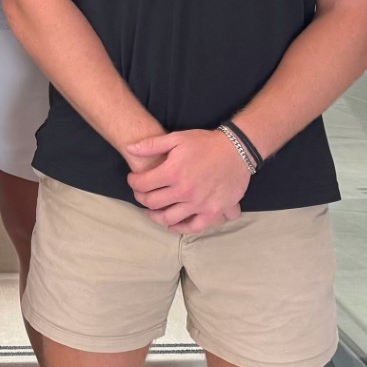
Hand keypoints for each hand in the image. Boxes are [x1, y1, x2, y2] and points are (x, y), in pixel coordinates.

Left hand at [124, 130, 248, 233]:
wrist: (236, 150)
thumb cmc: (205, 143)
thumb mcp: (177, 138)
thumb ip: (152, 145)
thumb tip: (130, 149)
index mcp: (173, 172)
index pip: (142, 184)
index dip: (133, 182)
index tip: (133, 180)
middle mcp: (184, 190)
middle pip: (152, 203)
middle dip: (141, 198)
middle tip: (140, 194)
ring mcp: (198, 204)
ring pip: (168, 218)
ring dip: (155, 216)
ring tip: (152, 211)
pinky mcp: (212, 211)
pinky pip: (193, 227)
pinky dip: (180, 228)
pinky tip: (172, 224)